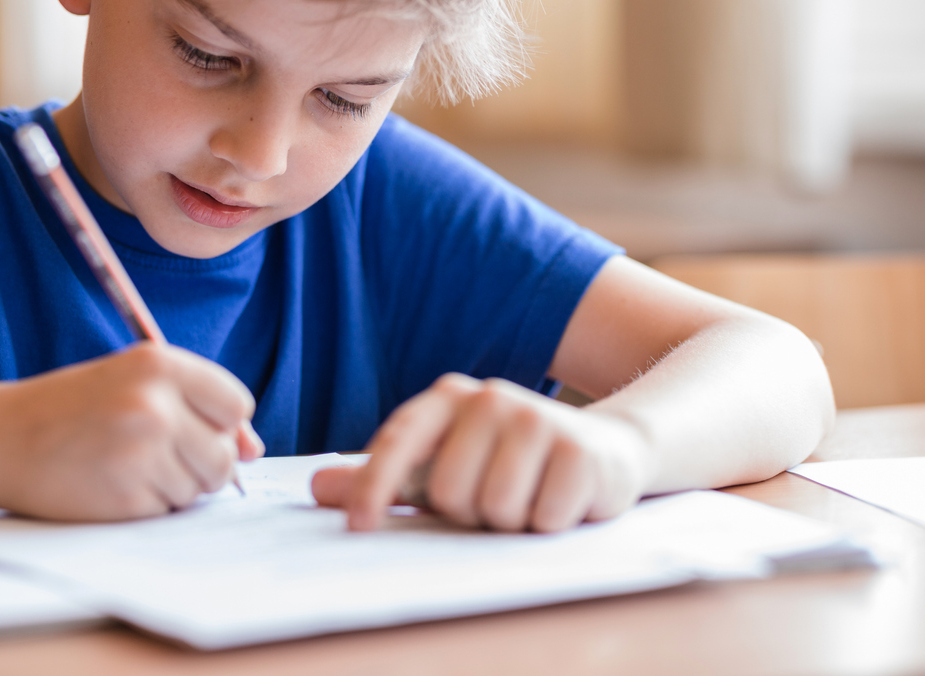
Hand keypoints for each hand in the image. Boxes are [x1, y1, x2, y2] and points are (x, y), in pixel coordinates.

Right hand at [0, 343, 263, 520]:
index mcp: (161, 365)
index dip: (222, 424)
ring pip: (198, 489)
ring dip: (174, 486)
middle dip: (203, 465)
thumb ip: (200, 408)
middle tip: (159, 453)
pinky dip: (147, 505)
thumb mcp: (138, 384)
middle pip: (224, 457)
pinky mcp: (125, 496)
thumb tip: (253, 451)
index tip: (196, 426)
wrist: (1, 437)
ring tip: (128, 464)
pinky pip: (166, 511)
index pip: (236, 405)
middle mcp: (155, 405)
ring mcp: (140, 452)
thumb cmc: (79, 407)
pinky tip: (113, 483)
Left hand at [312, 374, 653, 532]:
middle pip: (449, 492)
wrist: (608, 448)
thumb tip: (316, 487)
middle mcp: (492, 398)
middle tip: (495, 496)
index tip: (357, 527)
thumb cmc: (510, 462)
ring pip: (495, 509)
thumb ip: (384, 477)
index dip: (374, 485)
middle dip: (469, 512)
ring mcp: (538, 420)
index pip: (400, 440)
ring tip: (528, 497)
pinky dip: (548, 524)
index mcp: (450, 397)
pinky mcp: (579, 452)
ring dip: (510, 521)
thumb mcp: (445, 465)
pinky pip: (541, 519)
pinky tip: (561, 499)